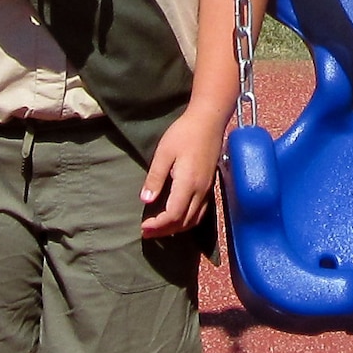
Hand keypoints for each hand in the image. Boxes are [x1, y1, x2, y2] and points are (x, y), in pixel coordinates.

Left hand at [139, 104, 230, 238]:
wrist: (209, 120)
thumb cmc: (184, 133)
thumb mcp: (164, 153)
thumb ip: (155, 178)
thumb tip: (146, 200)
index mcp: (188, 184)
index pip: (173, 215)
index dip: (158, 225)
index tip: (143, 226)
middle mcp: (200, 191)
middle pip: (184, 222)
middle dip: (164, 231)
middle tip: (146, 232)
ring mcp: (207, 189)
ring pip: (194, 219)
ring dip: (177, 228)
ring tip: (160, 229)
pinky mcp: (210, 185)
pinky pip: (201, 212)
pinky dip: (188, 221)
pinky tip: (178, 217)